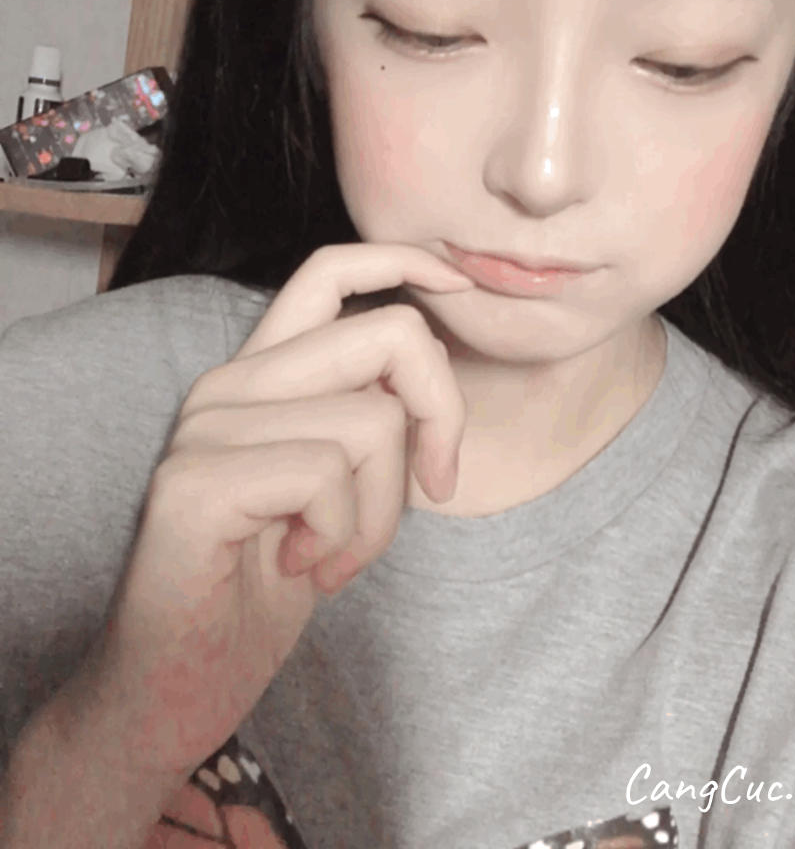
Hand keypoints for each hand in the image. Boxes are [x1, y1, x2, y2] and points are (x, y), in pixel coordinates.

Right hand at [75, 244, 474, 778]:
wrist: (172, 692)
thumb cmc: (260, 590)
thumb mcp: (336, 491)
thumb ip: (364, 421)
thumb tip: (431, 376)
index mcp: (261, 375)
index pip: (330, 270)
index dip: (404, 264)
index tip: (461, 287)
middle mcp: (229, 383)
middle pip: (389, 335)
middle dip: (443, 417)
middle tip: (432, 488)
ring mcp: (205, 428)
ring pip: (373, 422)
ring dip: (383, 514)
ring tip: (335, 556)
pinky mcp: (194, 482)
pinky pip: (327, 475)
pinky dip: (343, 537)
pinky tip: (301, 569)